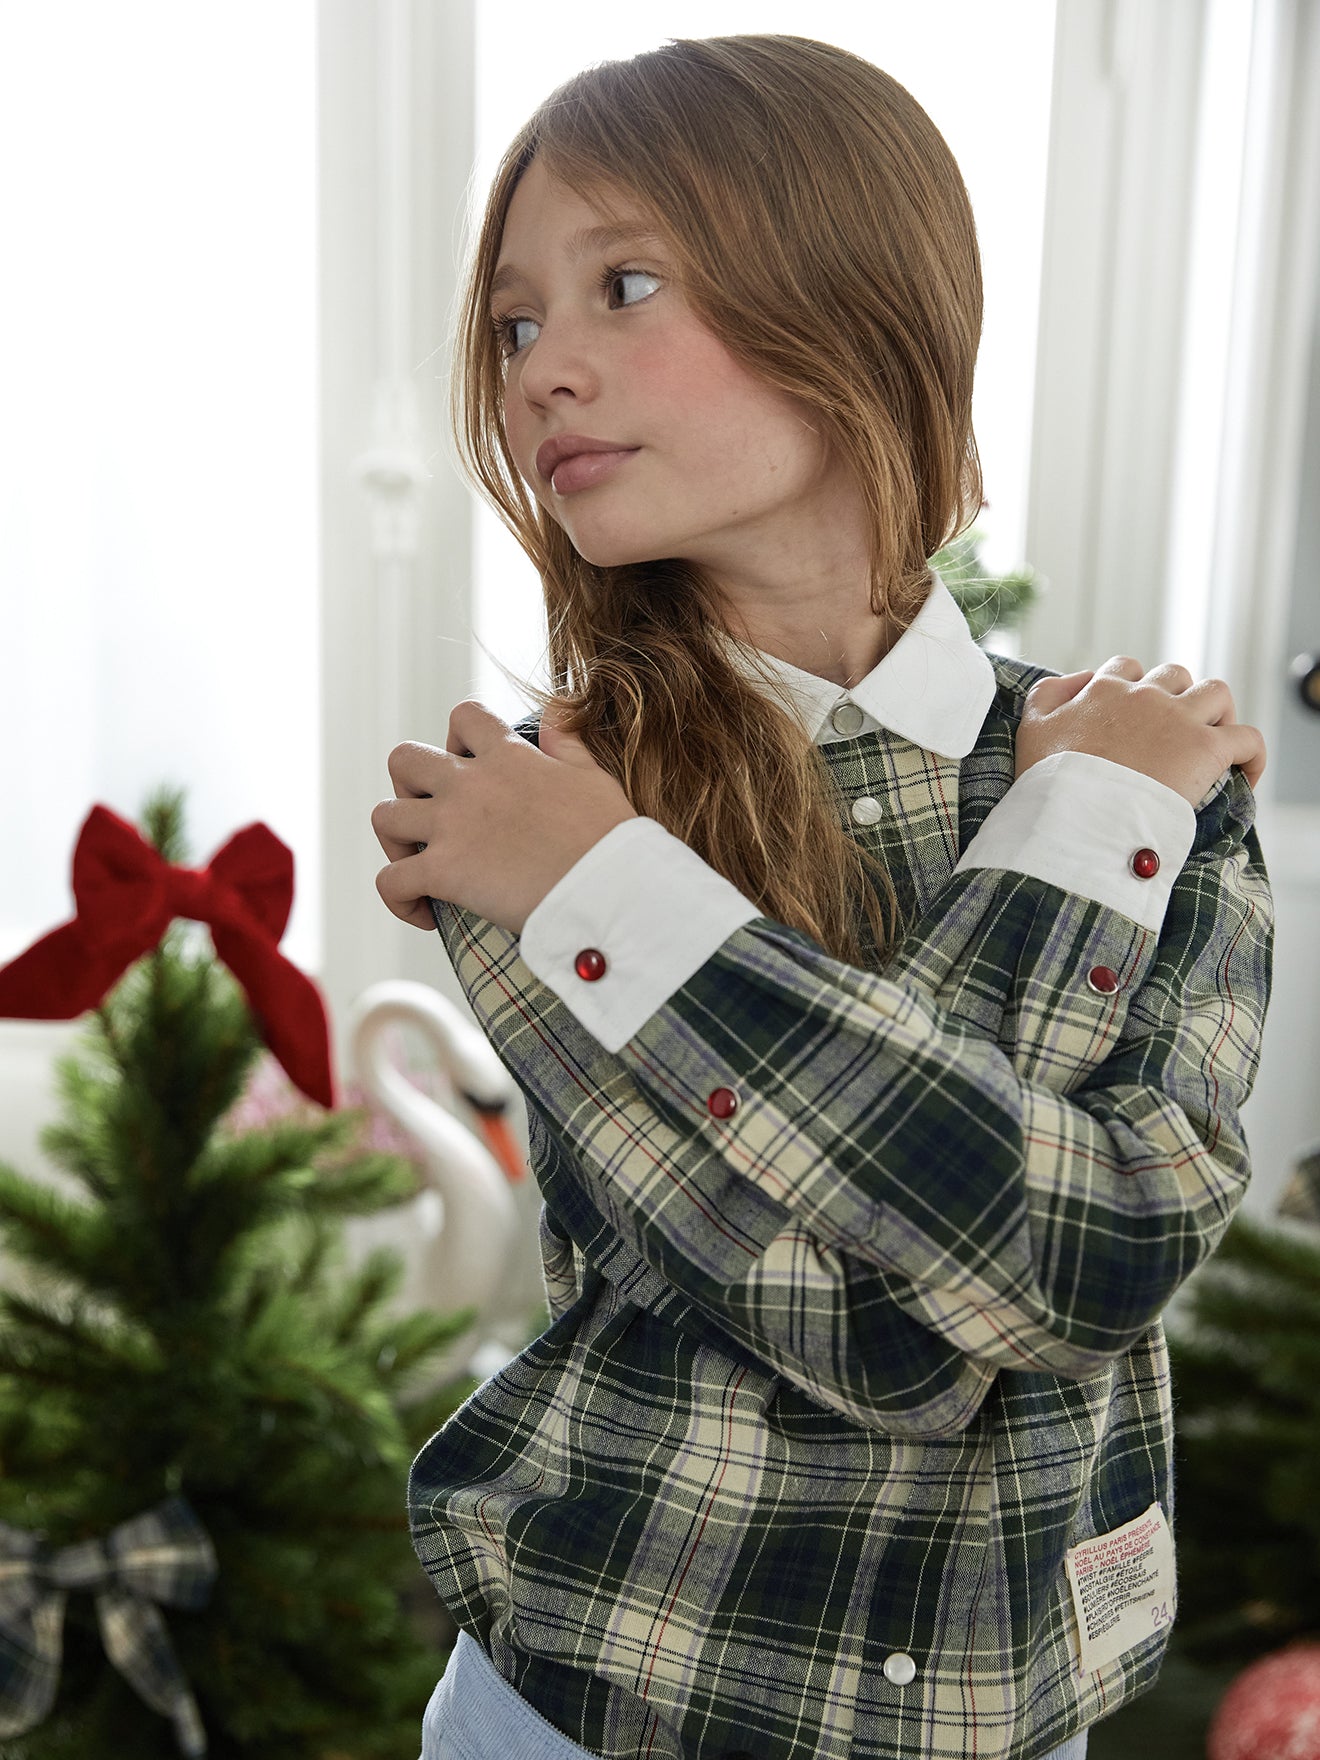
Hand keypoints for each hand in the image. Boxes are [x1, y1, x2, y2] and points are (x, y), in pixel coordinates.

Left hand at [372, 699, 638, 935]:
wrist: (608, 889)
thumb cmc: (611, 841)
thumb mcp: (593, 777)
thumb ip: (566, 744)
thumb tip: (552, 714)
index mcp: (510, 756)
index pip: (464, 717)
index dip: (456, 738)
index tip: (467, 766)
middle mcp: (471, 784)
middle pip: (404, 759)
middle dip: (407, 785)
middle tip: (432, 816)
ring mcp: (452, 826)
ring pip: (384, 816)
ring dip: (394, 841)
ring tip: (417, 864)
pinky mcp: (443, 871)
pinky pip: (390, 882)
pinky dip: (398, 899)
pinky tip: (425, 914)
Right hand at [1016, 656, 1266, 802]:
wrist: (1077, 819)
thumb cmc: (1049, 783)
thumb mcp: (1031, 728)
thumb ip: (1048, 694)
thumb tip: (1080, 678)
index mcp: (1104, 690)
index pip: (1127, 669)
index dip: (1133, 689)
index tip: (1132, 718)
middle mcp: (1145, 696)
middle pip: (1174, 676)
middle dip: (1177, 697)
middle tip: (1171, 734)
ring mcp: (1179, 720)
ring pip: (1216, 694)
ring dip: (1218, 713)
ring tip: (1213, 742)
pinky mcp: (1207, 749)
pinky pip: (1248, 739)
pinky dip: (1252, 754)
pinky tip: (1245, 774)